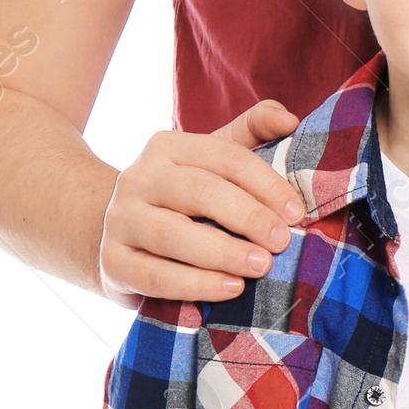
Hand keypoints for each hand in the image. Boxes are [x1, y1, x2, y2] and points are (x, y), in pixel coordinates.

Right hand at [98, 98, 303, 305]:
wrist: (118, 234)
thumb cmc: (182, 197)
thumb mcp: (212, 160)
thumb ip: (252, 131)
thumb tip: (289, 119)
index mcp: (166, 147)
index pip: (224, 157)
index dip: (266, 184)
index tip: (296, 212)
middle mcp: (138, 178)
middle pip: (198, 191)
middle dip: (247, 216)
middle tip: (282, 242)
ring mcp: (120, 220)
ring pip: (174, 235)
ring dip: (224, 253)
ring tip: (262, 266)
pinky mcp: (112, 262)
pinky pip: (156, 276)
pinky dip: (196, 284)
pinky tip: (231, 288)